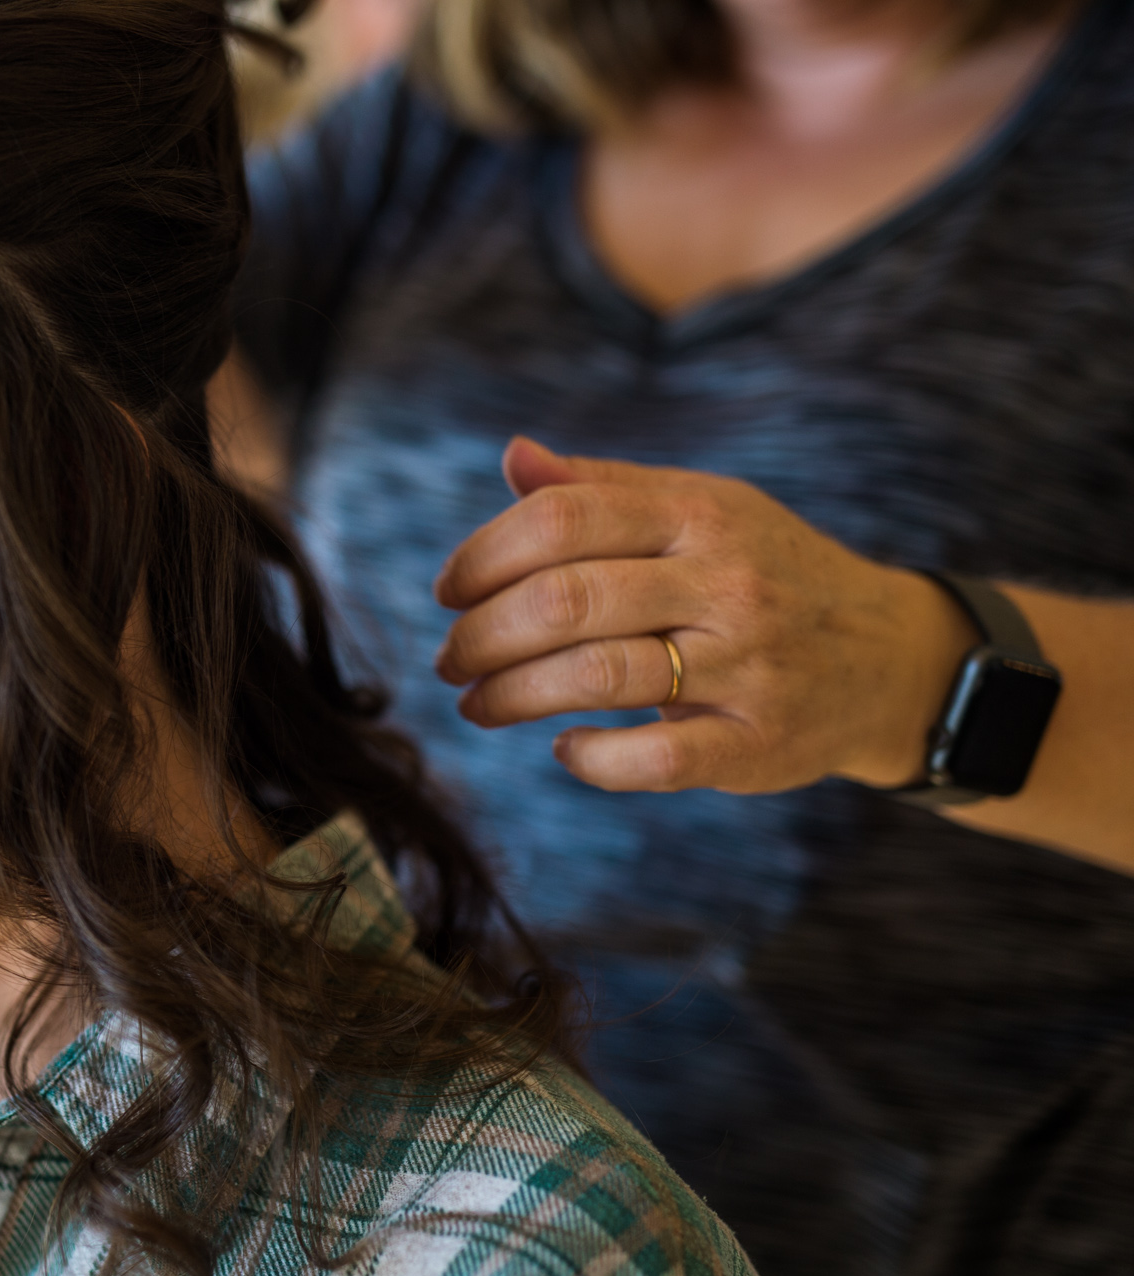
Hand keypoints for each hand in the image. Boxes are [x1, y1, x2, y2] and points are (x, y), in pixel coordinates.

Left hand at [432, 437, 978, 794]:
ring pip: (596, 676)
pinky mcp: (758, 742)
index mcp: (700, 514)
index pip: (563, 517)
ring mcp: (747, 664)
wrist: (889, 658)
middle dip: (483, 634)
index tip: (448, 590)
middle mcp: (725, 582)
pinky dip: (591, 757)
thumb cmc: (764, 575)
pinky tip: (563, 747)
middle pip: (566, 599)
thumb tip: (516, 456)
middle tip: (449, 659)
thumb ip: (604, 489)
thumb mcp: (701, 512)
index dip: (484, 554)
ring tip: (475, 704)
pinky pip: (654, 757)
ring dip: (512, 695)